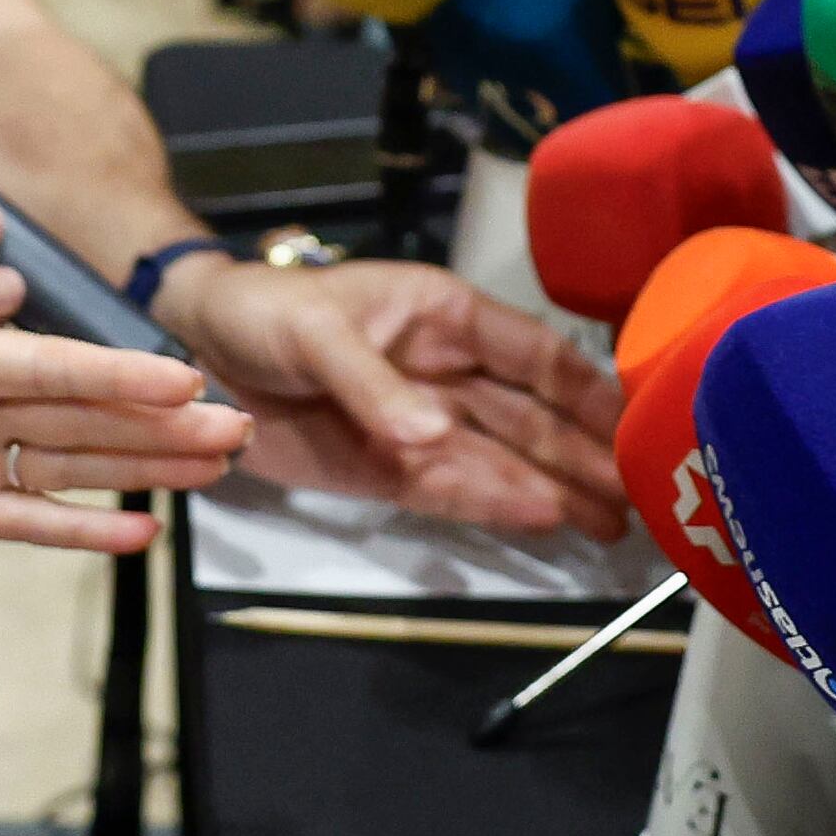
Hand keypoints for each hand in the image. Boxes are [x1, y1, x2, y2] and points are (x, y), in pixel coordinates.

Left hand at [0, 238, 247, 553]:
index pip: (47, 368)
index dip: (114, 375)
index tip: (181, 380)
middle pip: (85, 415)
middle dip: (160, 422)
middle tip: (236, 428)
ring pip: (76, 463)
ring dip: (145, 466)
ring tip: (218, 467)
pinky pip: (30, 519)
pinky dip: (82, 529)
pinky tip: (143, 534)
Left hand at [153, 254, 628, 537]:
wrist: (196, 350)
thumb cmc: (263, 312)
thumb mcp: (315, 333)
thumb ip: (373, 384)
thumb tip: (434, 435)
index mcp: (446, 318)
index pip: (537, 356)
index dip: (589, 392)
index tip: (639, 425)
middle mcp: (448, 373)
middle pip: (533, 420)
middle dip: (587, 456)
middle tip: (640, 496)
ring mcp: (422, 425)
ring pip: (503, 461)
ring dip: (556, 489)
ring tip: (610, 523)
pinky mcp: (390, 469)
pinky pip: (453, 491)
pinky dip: (497, 507)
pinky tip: (545, 520)